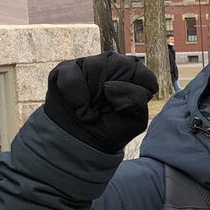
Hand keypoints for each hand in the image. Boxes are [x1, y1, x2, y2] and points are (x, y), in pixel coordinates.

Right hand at [44, 53, 158, 153]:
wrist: (81, 145)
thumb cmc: (110, 131)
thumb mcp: (134, 120)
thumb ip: (136, 99)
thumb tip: (109, 86)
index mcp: (133, 77)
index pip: (143, 75)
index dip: (136, 93)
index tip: (125, 110)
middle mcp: (112, 66)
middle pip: (122, 65)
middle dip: (114, 92)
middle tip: (106, 110)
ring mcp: (89, 66)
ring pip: (96, 66)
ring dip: (93, 96)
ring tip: (91, 110)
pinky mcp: (65, 71)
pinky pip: (71, 74)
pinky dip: (75, 97)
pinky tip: (78, 109)